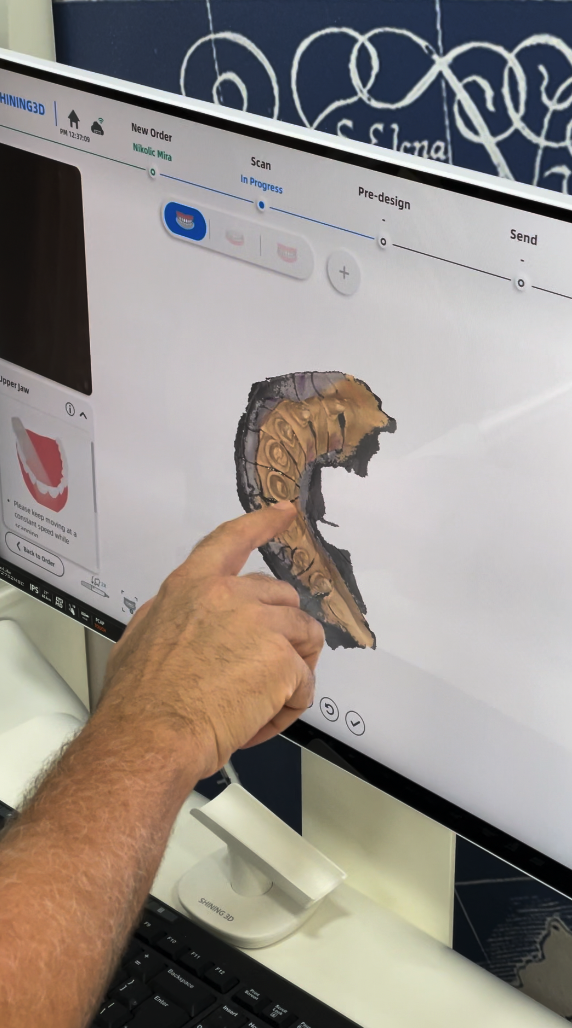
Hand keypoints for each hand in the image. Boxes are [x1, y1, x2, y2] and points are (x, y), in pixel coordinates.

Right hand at [98, 502, 324, 778]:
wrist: (150, 736)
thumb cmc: (138, 700)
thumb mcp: (140, 637)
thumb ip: (169, 614)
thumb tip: (179, 613)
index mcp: (192, 586)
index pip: (232, 540)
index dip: (262, 523)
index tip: (284, 511)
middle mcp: (229, 595)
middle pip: (282, 597)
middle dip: (280, 631)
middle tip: (261, 671)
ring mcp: (260, 624)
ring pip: (304, 636)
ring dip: (292, 669)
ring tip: (261, 702)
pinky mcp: (282, 660)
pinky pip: (305, 682)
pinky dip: (288, 706)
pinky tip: (258, 721)